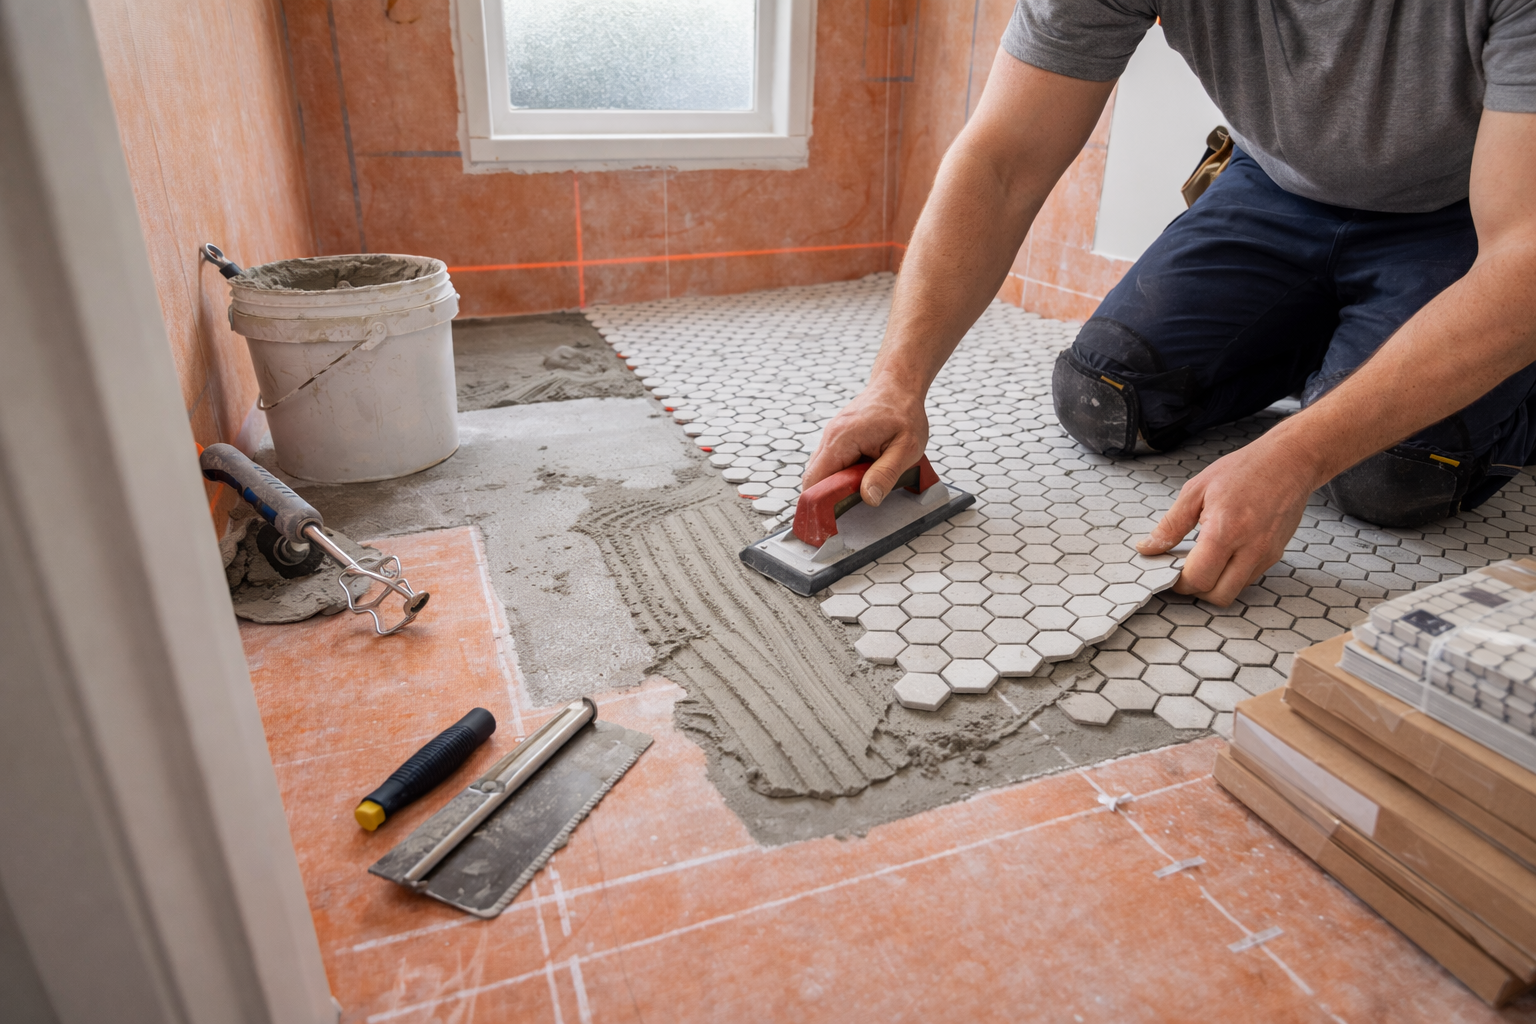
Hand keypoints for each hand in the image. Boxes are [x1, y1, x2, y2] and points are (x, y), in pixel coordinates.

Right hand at [802, 379, 929, 505]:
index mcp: (843, 439)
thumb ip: (886, 474)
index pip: (815, 479)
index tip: (825, 521)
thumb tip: (869, 498)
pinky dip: (839, 475)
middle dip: (825, 497)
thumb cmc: (904, 412)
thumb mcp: (906, 448)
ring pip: (820, 471)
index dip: (816, 503)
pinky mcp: (836, 438)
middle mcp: (830, 436)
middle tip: (844, 512)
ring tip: (856, 493)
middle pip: (813, 478)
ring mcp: (831, 436)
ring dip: (834, 486)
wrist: (899, 385)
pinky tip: (858, 478)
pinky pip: (829, 463)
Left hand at [1135, 434, 1318, 604]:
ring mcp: (1266, 554)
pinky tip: (1223, 554)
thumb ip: (1170, 525)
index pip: (1199, 578)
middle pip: (1218, 596)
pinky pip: (1249, 578)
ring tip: (1204, 561)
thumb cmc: (1243, 470)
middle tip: (1185, 573)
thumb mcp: (1196, 490)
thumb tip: (1148, 548)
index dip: (1179, 583)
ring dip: (1216, 585)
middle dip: (1197, 590)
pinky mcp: (1275, 555)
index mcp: (1225, 531)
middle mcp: (1250, 548)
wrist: (1288, 461)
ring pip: (1235, 591)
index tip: (1171, 574)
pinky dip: (1232, 575)